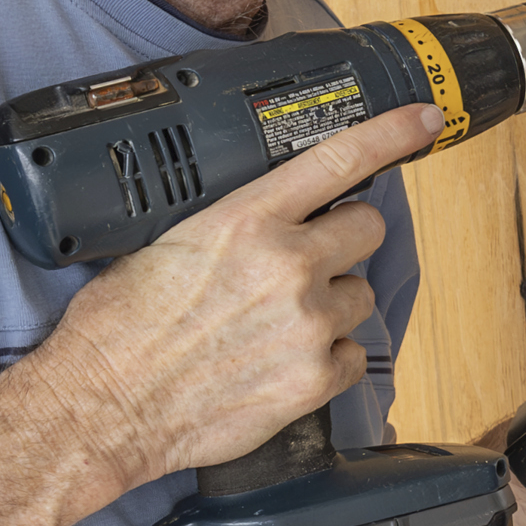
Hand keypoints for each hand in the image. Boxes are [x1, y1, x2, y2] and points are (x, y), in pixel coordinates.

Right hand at [9, 101, 442, 495]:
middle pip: (367, 227)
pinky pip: (352, 356)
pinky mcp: (313, 380)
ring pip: (361, 295)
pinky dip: (328, 360)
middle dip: (344, 239)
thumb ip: (231, 226)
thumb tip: (258, 222)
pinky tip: (285, 363)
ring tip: (281, 323)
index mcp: (246, 219)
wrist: (103, 405)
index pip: (337, 159)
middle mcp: (288, 265)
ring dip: (334, 304)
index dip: (391, 134)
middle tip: (310, 260)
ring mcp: (307, 324)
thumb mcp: (166, 245)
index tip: (423, 120)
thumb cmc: (118, 329)